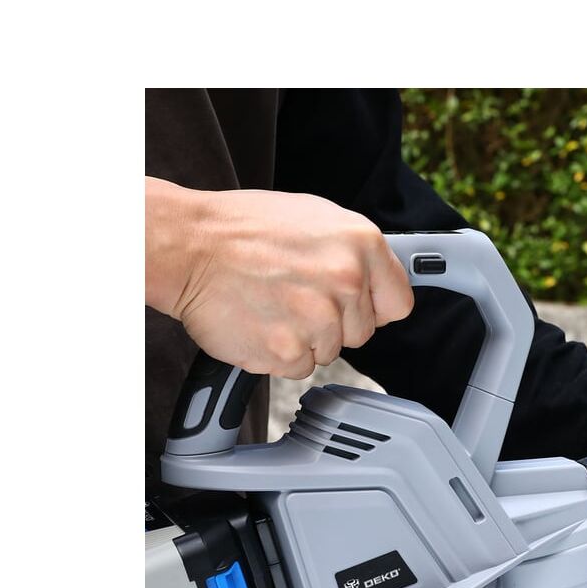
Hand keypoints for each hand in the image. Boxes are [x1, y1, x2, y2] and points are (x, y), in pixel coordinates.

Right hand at [145, 177, 413, 378]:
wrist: (187, 245)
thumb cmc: (243, 230)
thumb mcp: (315, 219)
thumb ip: (356, 253)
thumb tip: (381, 280)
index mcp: (361, 243)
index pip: (399, 303)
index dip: (374, 307)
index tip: (355, 305)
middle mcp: (346, 280)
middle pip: (362, 334)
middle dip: (333, 323)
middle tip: (294, 295)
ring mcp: (318, 319)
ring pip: (329, 352)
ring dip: (303, 339)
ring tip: (272, 304)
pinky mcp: (288, 350)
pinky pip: (298, 369)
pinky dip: (278, 355)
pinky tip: (259, 322)